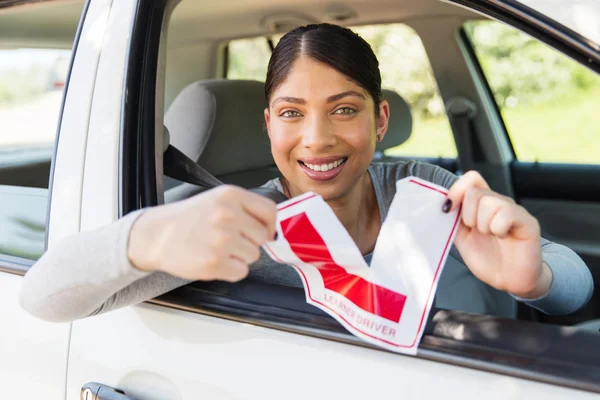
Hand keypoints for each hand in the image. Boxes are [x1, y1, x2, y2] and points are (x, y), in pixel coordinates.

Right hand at [127, 185, 276, 281]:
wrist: (156, 235)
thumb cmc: (189, 219)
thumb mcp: (218, 200)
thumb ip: (246, 209)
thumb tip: (274, 229)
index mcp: (231, 195)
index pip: (270, 211)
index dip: (269, 226)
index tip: (263, 232)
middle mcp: (228, 215)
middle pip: (263, 237)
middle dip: (249, 242)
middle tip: (228, 239)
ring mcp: (221, 239)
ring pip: (253, 256)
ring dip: (239, 256)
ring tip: (217, 248)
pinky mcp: (214, 262)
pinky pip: (241, 272)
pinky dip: (230, 271)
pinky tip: (213, 260)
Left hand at [445, 171, 551, 298]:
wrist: (510, 280)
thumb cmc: (488, 259)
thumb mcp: (462, 239)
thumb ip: (453, 221)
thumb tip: (442, 205)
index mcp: (482, 205)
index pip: (471, 179)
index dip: (456, 190)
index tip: (448, 209)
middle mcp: (499, 203)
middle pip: (475, 191)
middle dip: (468, 215)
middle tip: (476, 231)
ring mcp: (514, 210)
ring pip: (489, 202)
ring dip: (483, 224)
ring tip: (491, 235)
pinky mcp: (527, 221)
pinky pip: (506, 214)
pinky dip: (498, 228)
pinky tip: (503, 237)